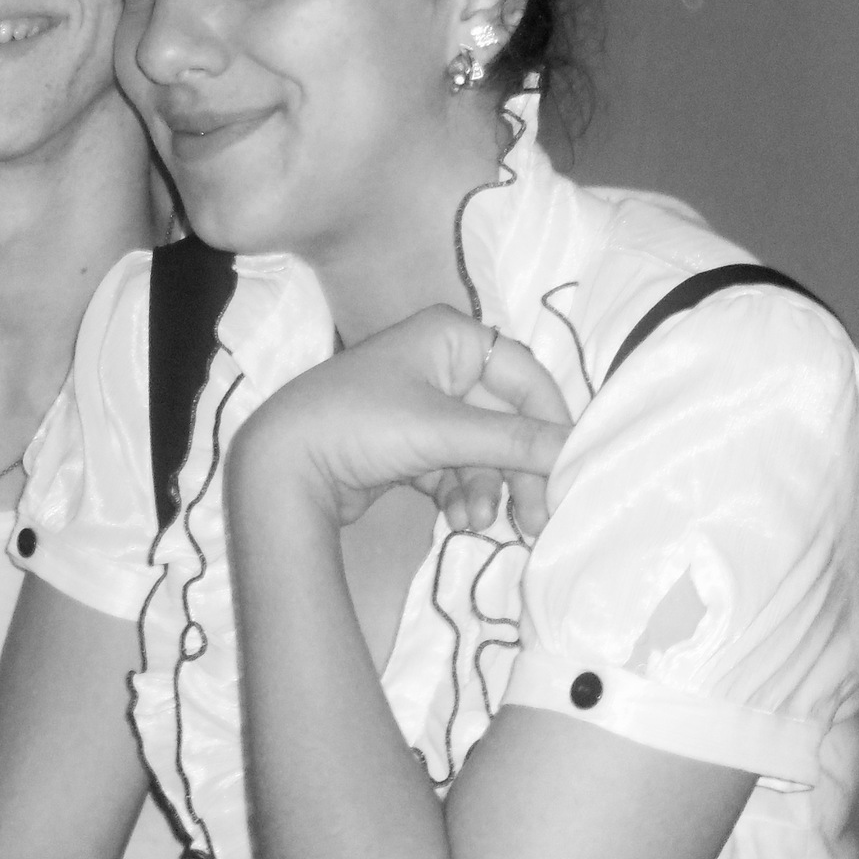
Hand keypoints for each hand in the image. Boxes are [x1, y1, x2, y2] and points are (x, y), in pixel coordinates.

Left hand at [231, 305, 571, 537]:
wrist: (281, 467)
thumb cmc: (361, 425)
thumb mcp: (443, 432)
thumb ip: (515, 443)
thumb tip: (577, 451)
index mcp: (451, 335)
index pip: (526, 377)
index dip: (552, 424)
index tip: (573, 470)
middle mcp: (439, 362)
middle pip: (505, 420)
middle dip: (518, 470)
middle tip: (536, 520)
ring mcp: (420, 404)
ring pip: (480, 451)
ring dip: (486, 489)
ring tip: (477, 523)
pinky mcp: (405, 444)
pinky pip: (453, 468)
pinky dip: (460, 494)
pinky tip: (457, 520)